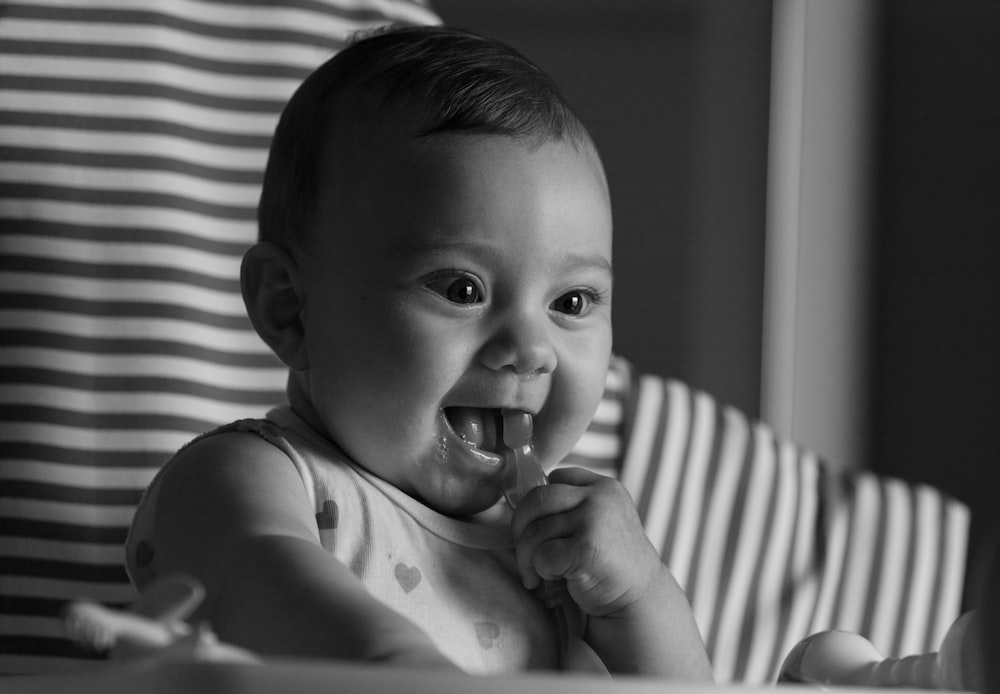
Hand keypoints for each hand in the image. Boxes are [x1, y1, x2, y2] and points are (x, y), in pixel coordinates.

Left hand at [510, 467, 660, 616]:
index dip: (537, 504)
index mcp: (603, 486)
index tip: (536, 527)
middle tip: (523, 553)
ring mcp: (594, 519)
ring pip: (535, 530)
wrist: (639, 598)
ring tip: (537, 574)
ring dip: (527, 557)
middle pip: (536, 499)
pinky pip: (542, 554)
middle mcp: (599, 497)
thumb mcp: (599, 521)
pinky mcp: (586, 547)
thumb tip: (521, 509)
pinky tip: (555, 580)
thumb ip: (571, 507)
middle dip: (519, 528)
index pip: (554, 478)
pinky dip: (541, 571)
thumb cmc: (610, 563)